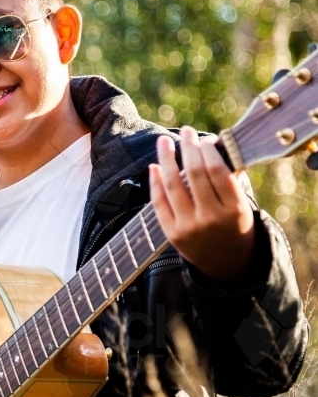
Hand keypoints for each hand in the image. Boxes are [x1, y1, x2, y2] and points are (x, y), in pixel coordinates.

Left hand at [149, 126, 254, 282]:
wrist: (226, 264)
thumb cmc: (234, 225)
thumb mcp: (241, 205)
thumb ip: (227, 179)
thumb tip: (207, 144)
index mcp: (234, 208)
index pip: (216, 170)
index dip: (207, 150)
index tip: (203, 139)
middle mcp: (211, 218)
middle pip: (195, 174)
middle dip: (188, 148)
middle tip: (186, 131)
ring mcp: (189, 227)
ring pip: (173, 185)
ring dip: (166, 159)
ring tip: (163, 141)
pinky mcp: (172, 234)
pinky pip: (159, 203)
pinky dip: (155, 182)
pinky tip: (154, 166)